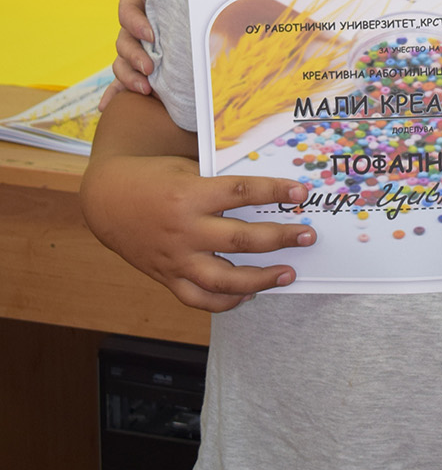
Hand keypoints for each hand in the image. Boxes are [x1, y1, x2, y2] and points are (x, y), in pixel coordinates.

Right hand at [81, 155, 316, 312]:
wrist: (107, 200)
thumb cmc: (153, 177)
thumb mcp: (186, 167)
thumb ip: (219, 182)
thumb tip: (264, 188)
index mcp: (191, 194)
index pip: (242, 192)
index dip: (274, 191)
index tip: (301, 192)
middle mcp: (185, 230)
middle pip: (241, 240)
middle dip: (280, 238)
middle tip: (307, 235)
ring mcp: (176, 258)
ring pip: (224, 280)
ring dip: (261, 279)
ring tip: (288, 273)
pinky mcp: (167, 277)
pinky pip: (199, 299)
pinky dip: (226, 301)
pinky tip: (248, 294)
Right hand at [99, 0, 159, 108]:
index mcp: (139, 2)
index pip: (126, 12)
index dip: (135, 24)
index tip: (151, 35)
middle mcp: (136, 27)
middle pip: (123, 42)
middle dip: (134, 57)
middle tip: (150, 68)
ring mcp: (139, 48)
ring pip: (122, 63)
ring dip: (128, 77)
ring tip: (144, 89)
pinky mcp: (143, 66)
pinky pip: (122, 81)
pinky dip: (113, 94)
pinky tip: (104, 107)